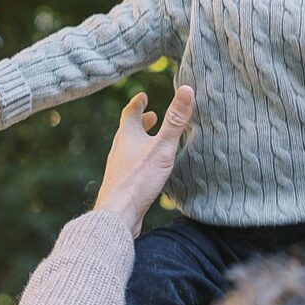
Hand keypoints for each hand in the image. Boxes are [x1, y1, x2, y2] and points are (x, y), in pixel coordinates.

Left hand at [94, 86, 194, 237]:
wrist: (117, 216)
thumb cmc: (138, 179)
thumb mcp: (162, 147)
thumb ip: (176, 120)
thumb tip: (188, 89)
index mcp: (127, 136)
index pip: (130, 113)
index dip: (138, 103)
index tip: (143, 96)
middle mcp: (119, 150)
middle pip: (128, 130)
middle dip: (140, 122)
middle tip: (151, 116)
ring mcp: (118, 168)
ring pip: (128, 149)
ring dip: (139, 141)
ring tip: (151, 141)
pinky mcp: (121, 185)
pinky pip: (130, 166)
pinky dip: (139, 160)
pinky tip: (148, 170)